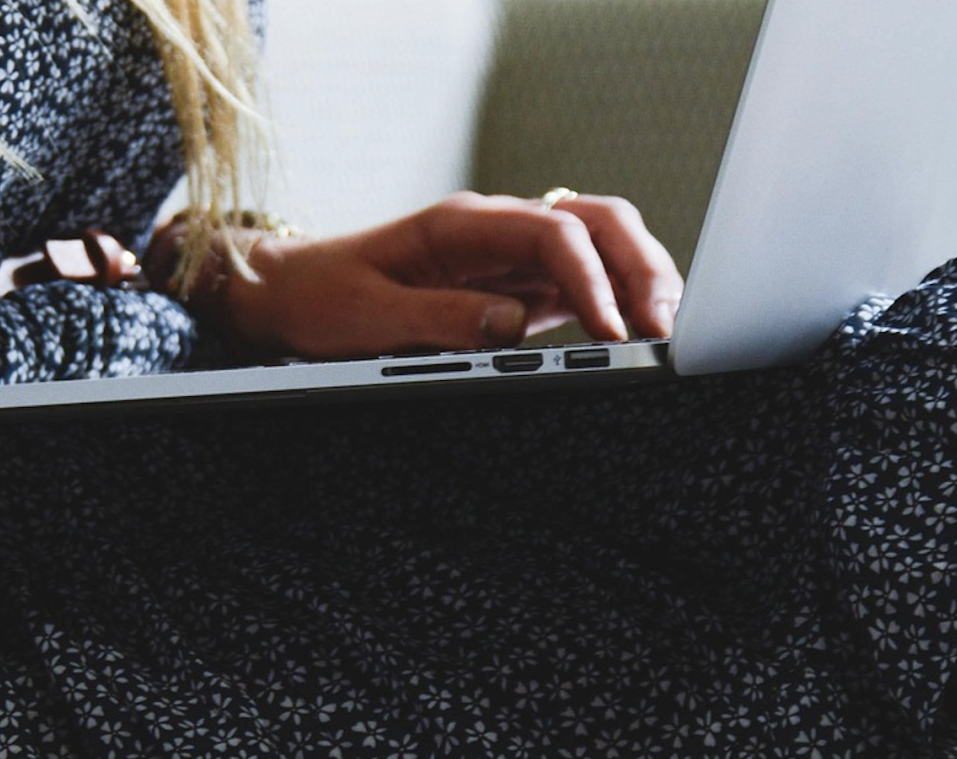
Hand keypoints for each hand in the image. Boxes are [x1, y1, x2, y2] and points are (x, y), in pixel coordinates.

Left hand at [212, 191, 682, 358]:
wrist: (290, 295)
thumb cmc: (322, 298)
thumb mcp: (367, 317)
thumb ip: (438, 319)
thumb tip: (510, 328)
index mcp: (463, 224)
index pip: (553, 231)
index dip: (591, 276)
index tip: (611, 328)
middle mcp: (497, 232)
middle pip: (597, 223)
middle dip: (641, 266)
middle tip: (665, 326)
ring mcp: (512, 260)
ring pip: (601, 250)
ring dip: (640, 282)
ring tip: (664, 333)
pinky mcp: (517, 292)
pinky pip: (582, 286)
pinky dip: (617, 305)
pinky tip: (633, 338)